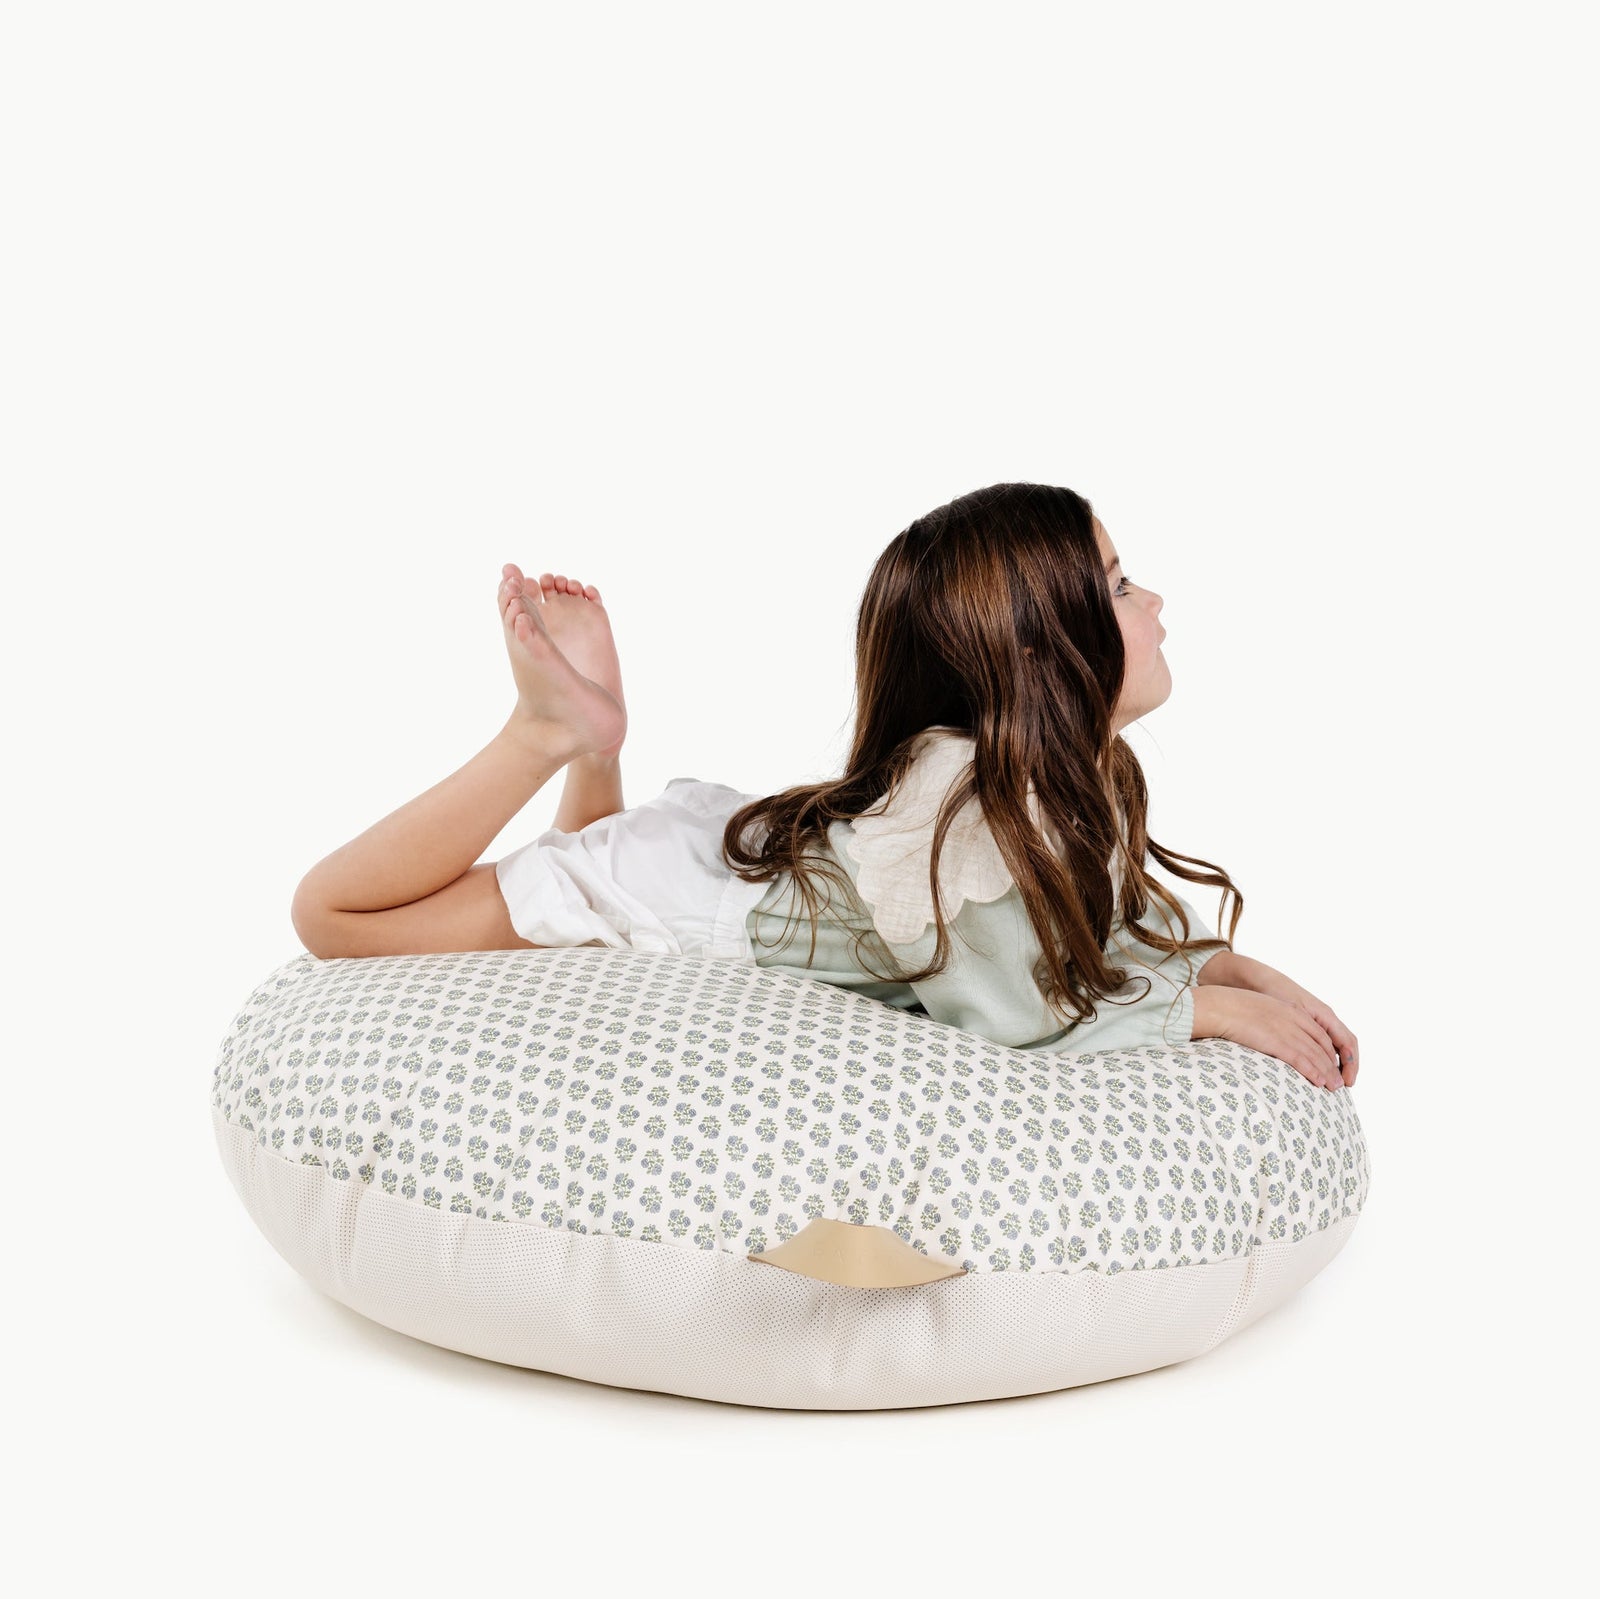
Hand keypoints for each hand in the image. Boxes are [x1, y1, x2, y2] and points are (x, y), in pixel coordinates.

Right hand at [1213, 956, 1359, 1087]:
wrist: (1221, 1006)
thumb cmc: (1231, 1009)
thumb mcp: (1258, 1010)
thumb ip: (1270, 1022)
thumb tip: (1268, 1036)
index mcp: (1290, 1011)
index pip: (1318, 1033)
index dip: (1327, 1051)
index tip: (1330, 1064)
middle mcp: (1294, 1020)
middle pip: (1321, 1046)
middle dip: (1332, 1065)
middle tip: (1338, 1081)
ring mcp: (1287, 1031)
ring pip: (1315, 1055)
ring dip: (1327, 1073)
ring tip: (1334, 1088)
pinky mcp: (1279, 1042)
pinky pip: (1302, 1060)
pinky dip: (1314, 1072)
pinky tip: (1320, 1082)